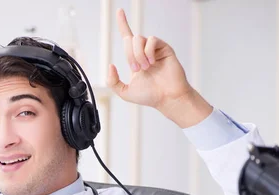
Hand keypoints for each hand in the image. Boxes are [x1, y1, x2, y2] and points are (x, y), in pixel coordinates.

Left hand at [107, 8, 211, 127]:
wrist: (167, 98)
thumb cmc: (149, 96)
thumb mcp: (124, 92)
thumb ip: (113, 81)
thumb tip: (111, 64)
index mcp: (135, 59)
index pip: (127, 38)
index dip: (123, 23)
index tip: (119, 11)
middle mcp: (144, 52)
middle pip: (129, 40)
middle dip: (129, 55)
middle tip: (137, 69)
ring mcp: (154, 49)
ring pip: (138, 39)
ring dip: (137, 54)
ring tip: (145, 67)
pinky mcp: (164, 48)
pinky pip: (151, 40)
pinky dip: (148, 51)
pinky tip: (152, 62)